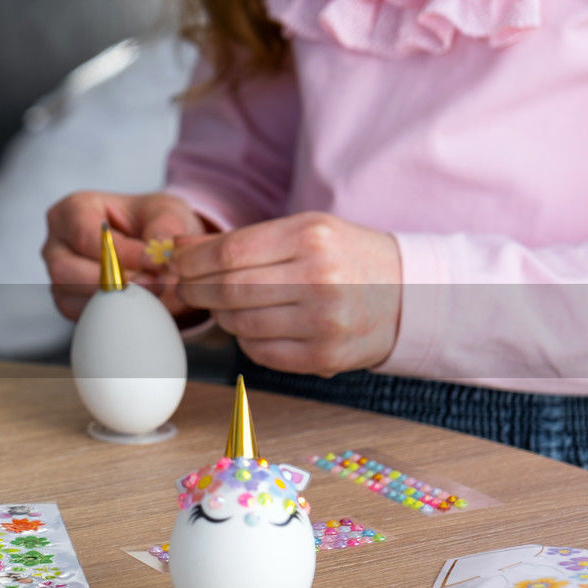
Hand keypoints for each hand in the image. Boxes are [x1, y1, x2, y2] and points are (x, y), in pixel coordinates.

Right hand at [43, 191, 205, 319]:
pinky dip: (110, 313)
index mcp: (72, 210)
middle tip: (152, 282)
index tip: (153, 262)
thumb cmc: (149, 221)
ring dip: (113, 299)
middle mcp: (57, 244)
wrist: (150, 245)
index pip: (85, 235)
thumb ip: (164, 228)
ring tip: (150, 291)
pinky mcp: (67, 301)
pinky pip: (79, 314)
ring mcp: (58, 276)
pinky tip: (135, 302)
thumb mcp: (165, 212)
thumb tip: (158, 252)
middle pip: (66, 269)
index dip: (120, 252)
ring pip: (70, 296)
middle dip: (112, 280)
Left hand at [171, 212, 401, 375]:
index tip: (178, 265)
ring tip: (225, 304)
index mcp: (312, 237)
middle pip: (230, 290)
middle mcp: (320, 278)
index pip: (230, 253)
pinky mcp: (325, 356)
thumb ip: (240, 240)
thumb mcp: (301, 231)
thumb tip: (178, 249)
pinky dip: (245, 340)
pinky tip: (253, 326)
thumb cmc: (345, 257)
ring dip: (221, 315)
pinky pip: (260, 353)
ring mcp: (324, 322)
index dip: (193, 262)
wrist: (409, 294)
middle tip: (187, 288)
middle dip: (197, 290)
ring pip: (241, 324)